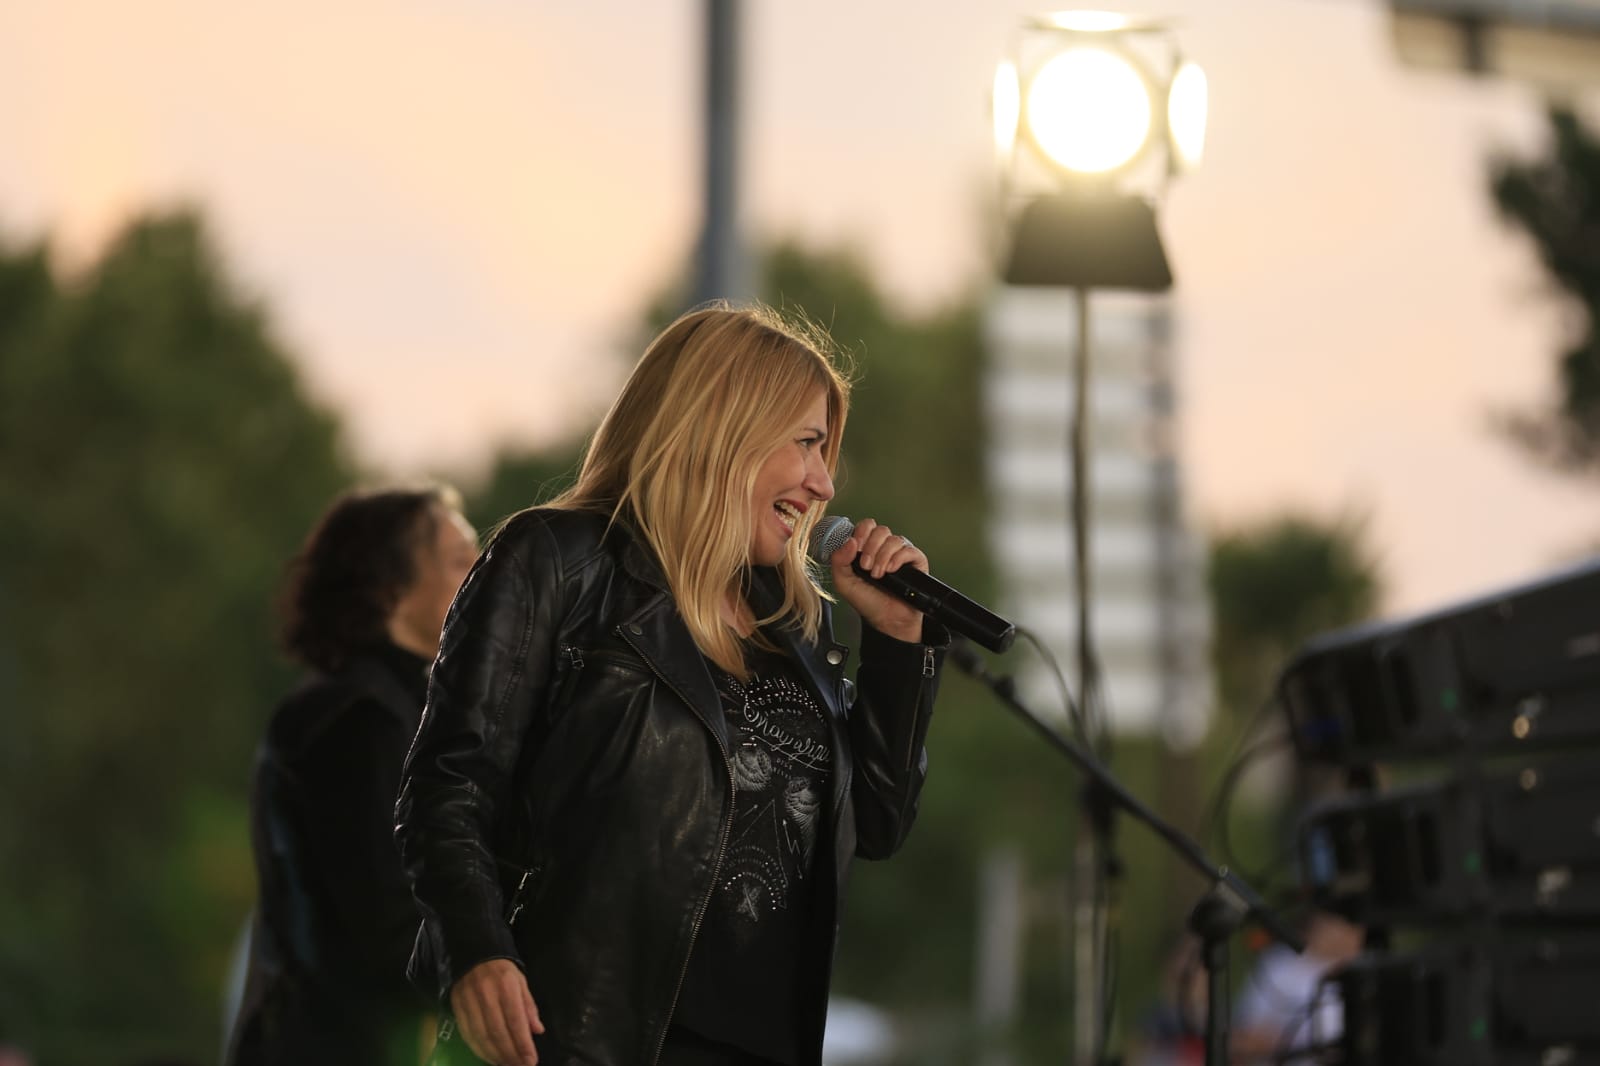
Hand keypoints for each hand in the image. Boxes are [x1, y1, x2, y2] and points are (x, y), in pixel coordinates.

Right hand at [449, 958, 543, 1064]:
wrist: (473, 953)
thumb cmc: (502, 970)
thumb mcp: (521, 982)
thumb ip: (528, 1006)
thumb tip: (537, 1030)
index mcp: (506, 986)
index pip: (516, 1021)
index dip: (523, 1044)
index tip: (531, 1060)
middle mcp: (486, 994)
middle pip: (498, 1032)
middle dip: (510, 1054)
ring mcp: (469, 1001)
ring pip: (481, 1036)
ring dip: (494, 1056)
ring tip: (506, 1065)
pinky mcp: (457, 1007)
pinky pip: (467, 1034)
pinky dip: (479, 1050)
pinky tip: (489, 1057)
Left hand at [828, 517, 926, 642]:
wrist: (887, 620)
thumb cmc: (868, 601)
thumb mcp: (844, 583)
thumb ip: (839, 561)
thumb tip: (849, 541)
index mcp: (867, 548)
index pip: (866, 526)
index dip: (860, 533)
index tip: (855, 548)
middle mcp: (884, 548)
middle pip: (880, 529)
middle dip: (870, 547)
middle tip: (865, 566)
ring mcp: (900, 554)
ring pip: (894, 539)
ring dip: (882, 556)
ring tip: (878, 575)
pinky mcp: (916, 561)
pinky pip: (908, 549)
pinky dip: (897, 559)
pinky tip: (891, 571)